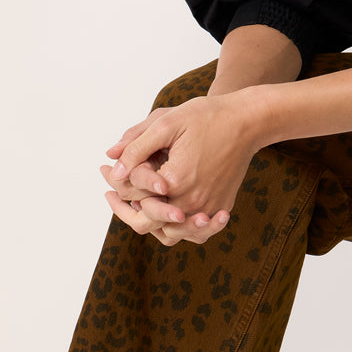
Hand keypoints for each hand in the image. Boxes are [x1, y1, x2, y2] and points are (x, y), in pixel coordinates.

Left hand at [103, 93, 259, 245]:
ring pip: (171, 234)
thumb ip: (135, 146)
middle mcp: (193, 201)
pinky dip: (178, 227)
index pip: (133, 196)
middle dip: (125, 207)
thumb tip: (112, 164)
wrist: (247, 121)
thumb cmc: (206, 117)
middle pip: (147, 220)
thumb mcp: (165, 123)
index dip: (115, 183)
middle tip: (111, 191)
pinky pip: (195, 232)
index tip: (104, 171)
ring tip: (136, 204)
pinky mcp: (220, 207)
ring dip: (151, 222)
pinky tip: (166, 211)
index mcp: (176, 181)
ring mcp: (209, 207)